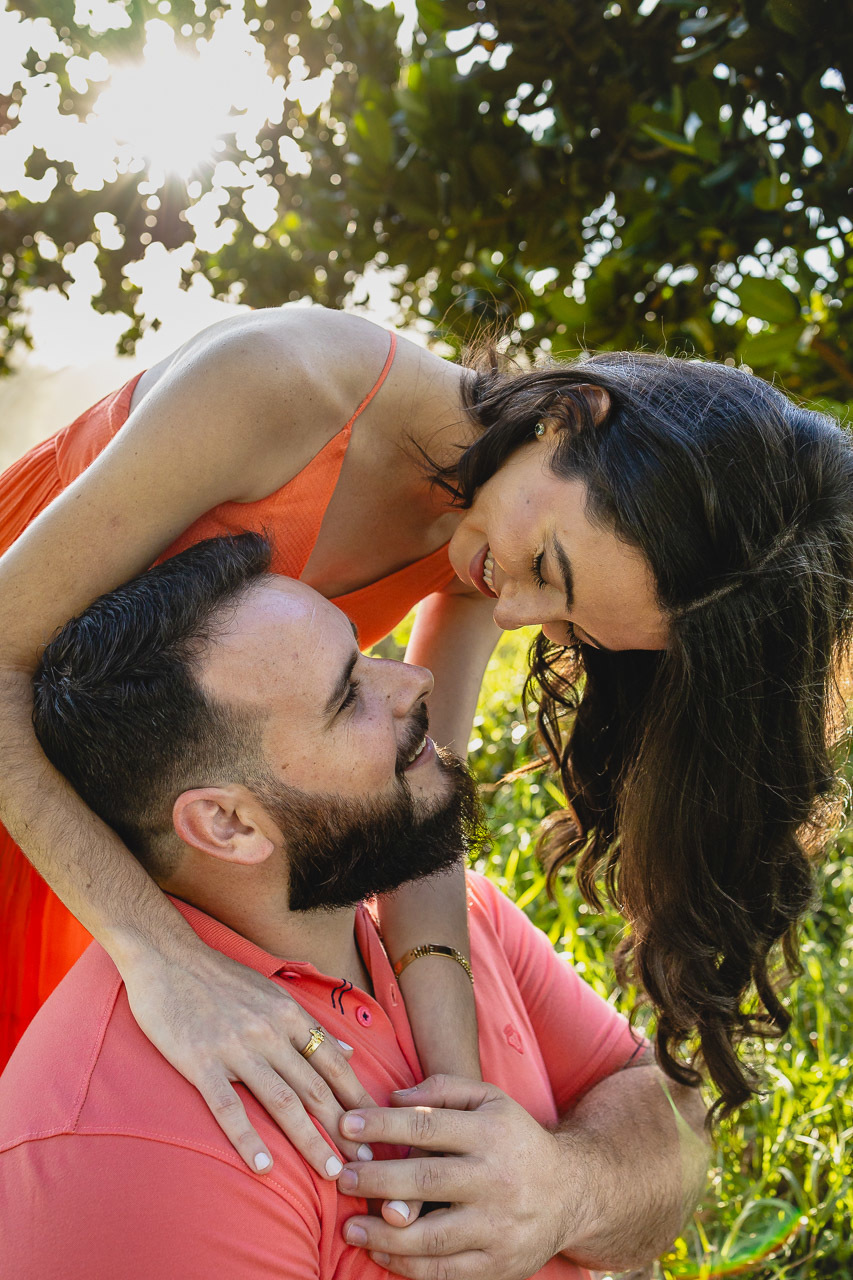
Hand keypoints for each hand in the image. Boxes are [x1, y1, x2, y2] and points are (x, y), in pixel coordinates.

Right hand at [123, 941, 376, 1176]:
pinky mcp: (201, 1062)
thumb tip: (348, 1053)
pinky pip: (229, 1107)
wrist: (167, 957)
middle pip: (314, 1087)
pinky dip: (248, 1139)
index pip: (332, 1063)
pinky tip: (264, 1168)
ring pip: (281, 1102)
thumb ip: (308, 1025)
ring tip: (330, 1172)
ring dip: (309, 1140)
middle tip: (363, 1162)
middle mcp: (269, 1031)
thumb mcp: (272, 992)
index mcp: (288, 1014)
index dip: (357, 1098)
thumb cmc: (221, 977)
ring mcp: (235, 1047)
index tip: (376, 1126)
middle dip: (343, 1128)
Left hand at [337, 1075, 568, 1279]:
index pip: (428, 1125)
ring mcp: (498, 1226)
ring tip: (351, 1227)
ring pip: (431, 1235)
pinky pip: (444, 1271)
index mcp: (492, 1133)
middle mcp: (497, 1179)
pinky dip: (407, 1266)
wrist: (572, 1192)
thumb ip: (443, 1089)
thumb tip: (394, 1097)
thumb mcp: (490, 1100)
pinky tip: (381, 1253)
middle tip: (343, 1179)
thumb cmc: (515, 1139)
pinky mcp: (498, 1265)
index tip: (346, 1125)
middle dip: (377, 1180)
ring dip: (384, 1234)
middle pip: (426, 1180)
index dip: (383, 1125)